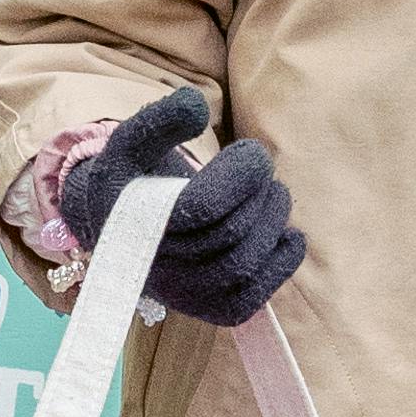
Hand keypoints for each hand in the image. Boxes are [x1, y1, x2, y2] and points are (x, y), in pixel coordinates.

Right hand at [65, 82, 307, 328]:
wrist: (127, 232)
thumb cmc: (135, 180)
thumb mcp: (132, 142)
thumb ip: (159, 118)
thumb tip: (196, 105)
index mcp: (133, 224)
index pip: (201, 209)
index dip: (239, 177)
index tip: (251, 152)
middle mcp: (156, 270)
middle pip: (230, 235)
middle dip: (259, 194)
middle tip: (262, 167)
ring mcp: (185, 297)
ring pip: (245, 265)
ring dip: (273, 222)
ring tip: (274, 194)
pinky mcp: (212, 311)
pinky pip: (256, 297)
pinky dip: (282, 263)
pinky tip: (288, 235)